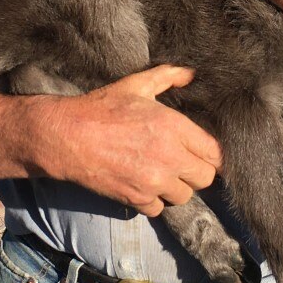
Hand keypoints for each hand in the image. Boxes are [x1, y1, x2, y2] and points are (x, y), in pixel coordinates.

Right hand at [34, 64, 222, 216]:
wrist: (67, 136)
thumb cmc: (101, 108)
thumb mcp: (135, 85)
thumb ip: (167, 76)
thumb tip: (189, 73)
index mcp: (174, 127)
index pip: (215, 153)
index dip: (211, 153)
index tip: (201, 151)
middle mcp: (169, 157)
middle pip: (206, 178)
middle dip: (196, 171)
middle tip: (182, 163)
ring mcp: (153, 181)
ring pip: (184, 196)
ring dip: (176, 188)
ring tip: (162, 174)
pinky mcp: (137, 198)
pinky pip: (159, 208)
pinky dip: (153, 200)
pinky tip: (143, 185)